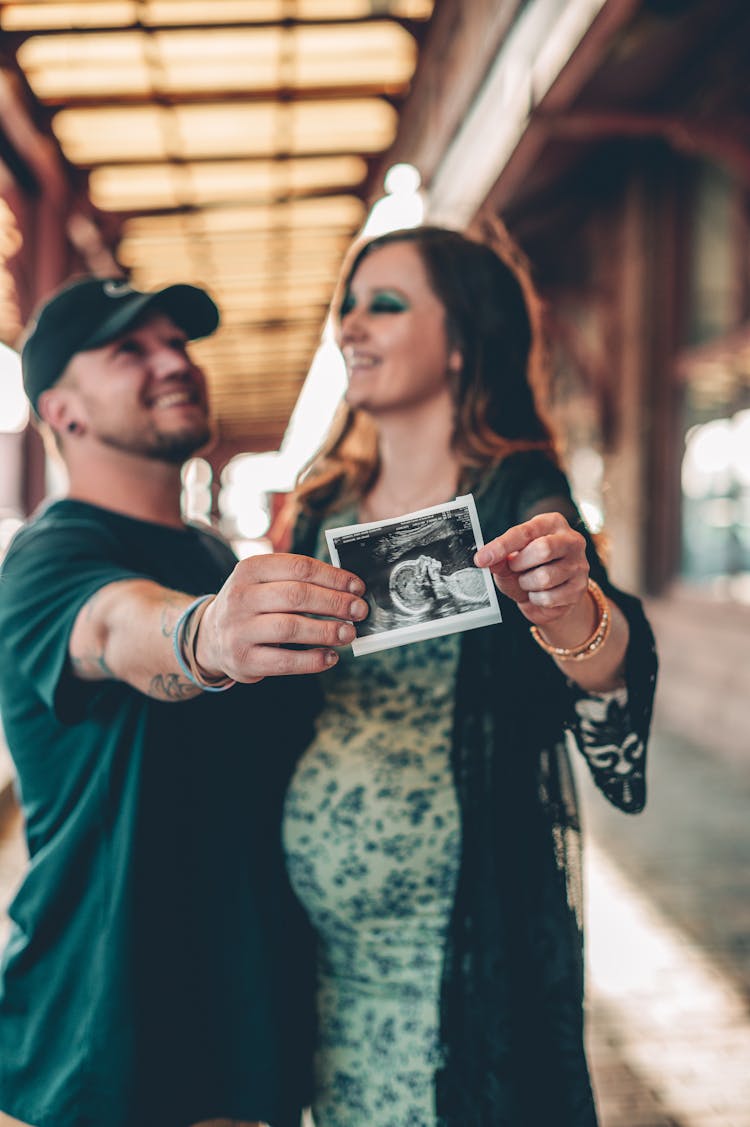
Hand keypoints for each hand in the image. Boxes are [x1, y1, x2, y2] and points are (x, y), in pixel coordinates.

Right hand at [196, 553, 367, 681]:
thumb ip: (298, 581)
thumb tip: (347, 589)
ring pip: (291, 628)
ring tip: (349, 633)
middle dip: (335, 603)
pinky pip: (284, 661)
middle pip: (297, 596)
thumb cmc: (252, 606)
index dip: (333, 577)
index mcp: (250, 569)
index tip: (357, 586)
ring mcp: (239, 629)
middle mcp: (240, 597)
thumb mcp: (264, 582)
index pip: (298, 567)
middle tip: (359, 611)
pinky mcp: (243, 660)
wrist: (210, 637)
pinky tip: (330, 657)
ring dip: (326, 631)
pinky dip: (312, 660)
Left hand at [474, 512, 589, 628]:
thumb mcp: (509, 563)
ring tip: (527, 582)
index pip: (525, 531)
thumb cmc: (528, 571)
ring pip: (545, 577)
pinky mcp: (580, 588)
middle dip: (520, 564)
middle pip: (543, 549)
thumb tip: (488, 560)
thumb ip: (499, 560)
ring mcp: (579, 564)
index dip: (501, 546)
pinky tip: (538, 594)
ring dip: (527, 584)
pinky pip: (550, 597)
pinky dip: (537, 599)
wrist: (551, 597)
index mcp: (552, 523)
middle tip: (514, 569)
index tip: (481, 559)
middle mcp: (571, 540)